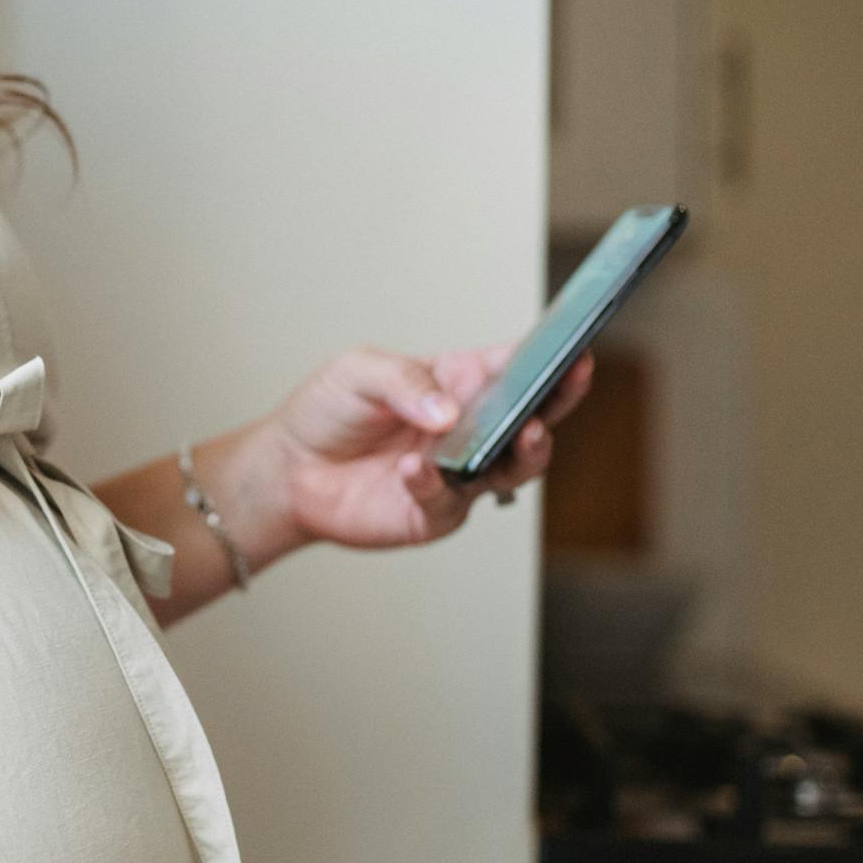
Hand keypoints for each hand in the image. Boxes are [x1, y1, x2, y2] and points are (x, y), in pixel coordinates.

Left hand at [257, 342, 592, 549]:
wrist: (288, 468)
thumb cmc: (328, 412)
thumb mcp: (358, 372)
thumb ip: (405, 379)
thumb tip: (450, 409)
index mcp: (460, 384)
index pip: (517, 368)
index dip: (551, 358)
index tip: (575, 348)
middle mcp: (469, 430)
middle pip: (533, 418)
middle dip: (558, 401)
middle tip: (568, 384)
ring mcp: (458, 475)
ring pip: (512, 468)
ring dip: (524, 452)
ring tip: (524, 432)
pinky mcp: (432, 513)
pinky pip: (446, 502)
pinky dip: (432, 483)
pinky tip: (413, 468)